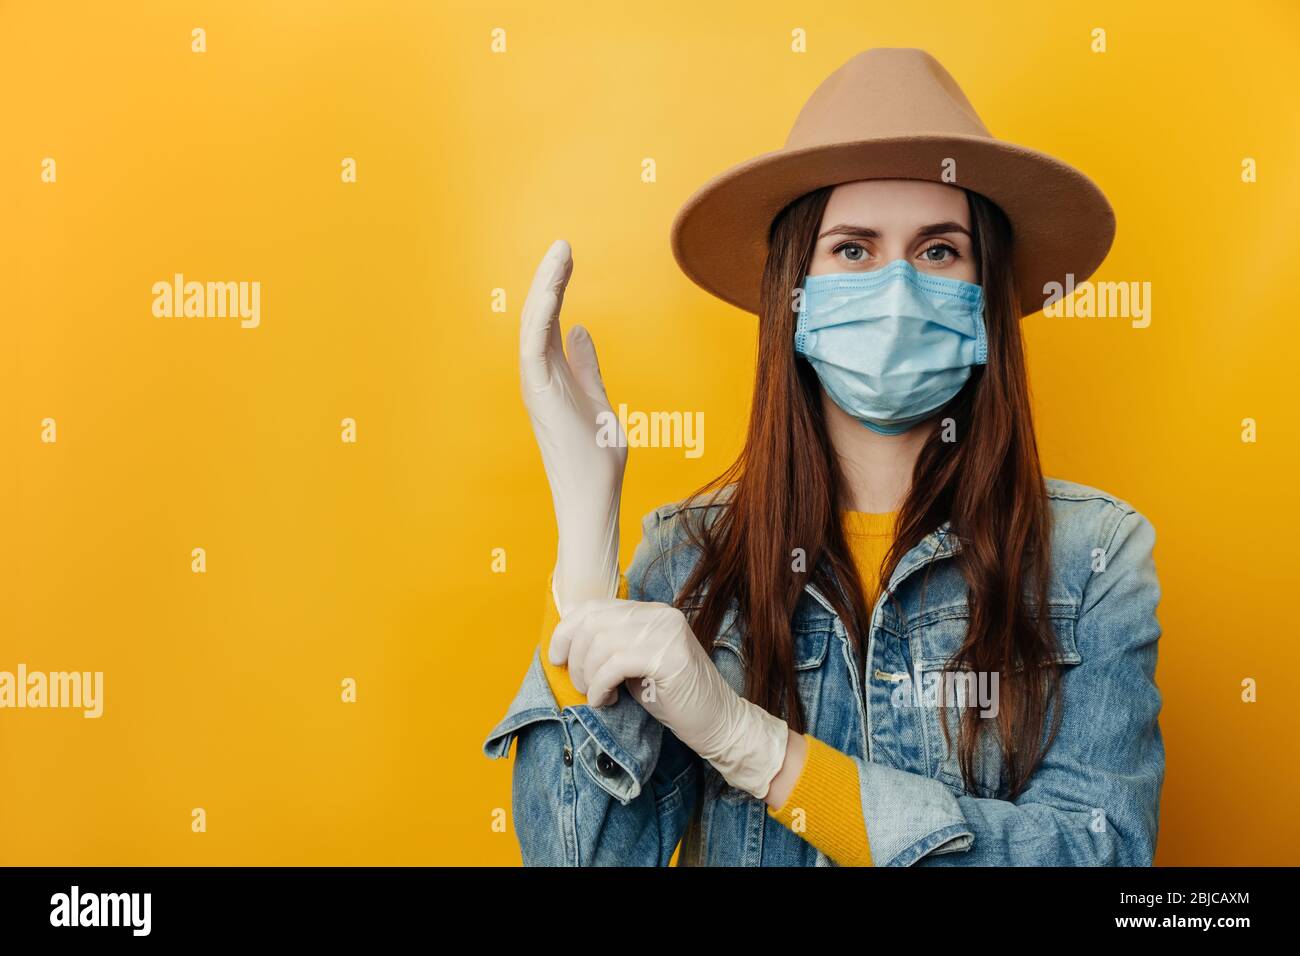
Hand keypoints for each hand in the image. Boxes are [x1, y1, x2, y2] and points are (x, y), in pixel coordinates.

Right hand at [519, 240, 626, 615]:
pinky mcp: (540, 393)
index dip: (555, 287)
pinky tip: (554, 287)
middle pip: (538, 316)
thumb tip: (581, 330)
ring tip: (560, 254)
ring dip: (545, 287)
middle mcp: (538, 377)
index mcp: (551, 376)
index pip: (549, 321)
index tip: (568, 257)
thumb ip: (586, 366)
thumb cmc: (596, 459)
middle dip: (548, 278)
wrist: (594, 498)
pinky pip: (535, 345)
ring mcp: (536, 385)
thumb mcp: (598, 399)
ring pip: (533, 324)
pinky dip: (541, 313)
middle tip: (563, 245)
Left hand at [548, 597, 790, 799]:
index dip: (566, 630)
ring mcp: (666, 633)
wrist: (718, 722)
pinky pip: (614, 664)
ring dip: (588, 675)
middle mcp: (659, 615)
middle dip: (576, 658)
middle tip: (582, 687)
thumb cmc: (673, 698)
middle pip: (592, 623)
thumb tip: (566, 641)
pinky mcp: (668, 657)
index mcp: (651, 611)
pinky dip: (601, 686)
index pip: (594, 606)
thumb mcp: (634, 664)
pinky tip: (607, 701)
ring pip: (600, 643)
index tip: (556, 658)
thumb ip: (610, 645)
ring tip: (598, 696)